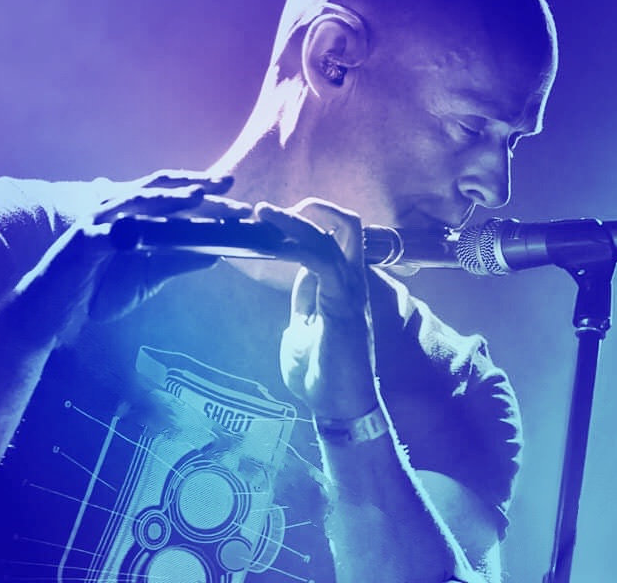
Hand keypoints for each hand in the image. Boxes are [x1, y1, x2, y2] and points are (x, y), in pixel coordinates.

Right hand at [14, 171, 250, 342]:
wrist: (51, 312)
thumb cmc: (97, 289)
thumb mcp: (147, 276)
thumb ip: (178, 261)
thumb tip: (216, 253)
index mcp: (130, 214)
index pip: (170, 192)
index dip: (201, 186)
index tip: (233, 188)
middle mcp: (114, 209)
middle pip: (159, 188)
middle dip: (195, 183)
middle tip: (229, 182)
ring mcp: (96, 223)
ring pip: (136, 202)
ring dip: (169, 198)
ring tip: (198, 196)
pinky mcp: (81, 244)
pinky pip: (108, 234)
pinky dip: (127, 230)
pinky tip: (147, 230)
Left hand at [257, 198, 378, 419]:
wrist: (338, 409)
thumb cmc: (323, 375)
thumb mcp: (303, 331)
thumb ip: (304, 305)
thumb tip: (300, 289)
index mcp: (341, 286)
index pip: (332, 239)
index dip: (305, 224)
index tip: (270, 222)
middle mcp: (352, 282)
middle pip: (348, 225)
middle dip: (316, 208)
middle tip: (272, 211)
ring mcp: (351, 291)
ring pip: (337, 235)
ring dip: (297, 220)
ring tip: (264, 213)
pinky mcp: (343, 305)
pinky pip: (323, 262)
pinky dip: (299, 245)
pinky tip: (273, 244)